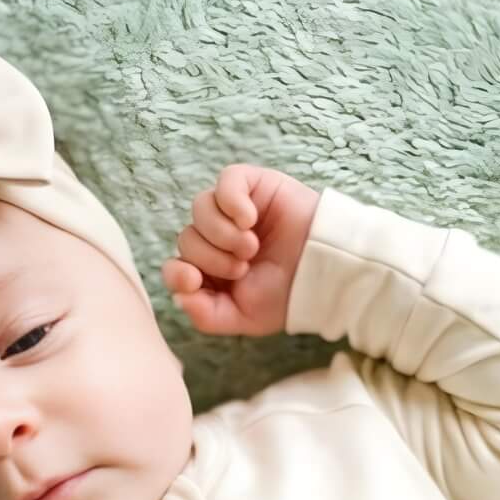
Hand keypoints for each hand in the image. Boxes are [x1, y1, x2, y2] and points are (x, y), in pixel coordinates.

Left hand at [162, 164, 319, 337]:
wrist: (324, 272)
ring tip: (251, 247)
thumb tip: (178, 296)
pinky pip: (224, 182)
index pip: (175, 266)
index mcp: (213, 271)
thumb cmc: (287, 295)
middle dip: (211, 257)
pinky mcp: (251, 185)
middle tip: (244, 266)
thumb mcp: (243, 318)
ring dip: (221, 233)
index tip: (193, 280)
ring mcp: (233, 209)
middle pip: (186, 238)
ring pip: (200, 208)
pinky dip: (231, 201)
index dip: (177, 273)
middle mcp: (218, 238)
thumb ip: (205, 315)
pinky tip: (250, 219)